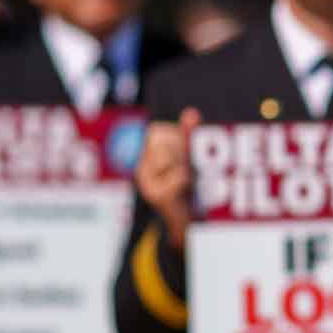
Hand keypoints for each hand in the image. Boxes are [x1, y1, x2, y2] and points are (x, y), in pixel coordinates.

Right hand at [135, 106, 200, 248]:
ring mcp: (146, 183)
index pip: (156, 131)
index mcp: (145, 157)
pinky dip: (187, 179)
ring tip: (186, 179)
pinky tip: (186, 188)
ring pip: (171, 157)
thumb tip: (191, 112)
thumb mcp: (187, 157)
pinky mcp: (156, 195)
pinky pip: (179, 174)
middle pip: (163, 142)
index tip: (182, 151)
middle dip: (180, 152)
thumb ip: (187, 134)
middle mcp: (141, 169)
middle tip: (186, 167)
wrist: (186, 220)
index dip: (174, 137)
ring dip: (185, 166)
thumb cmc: (186, 187)